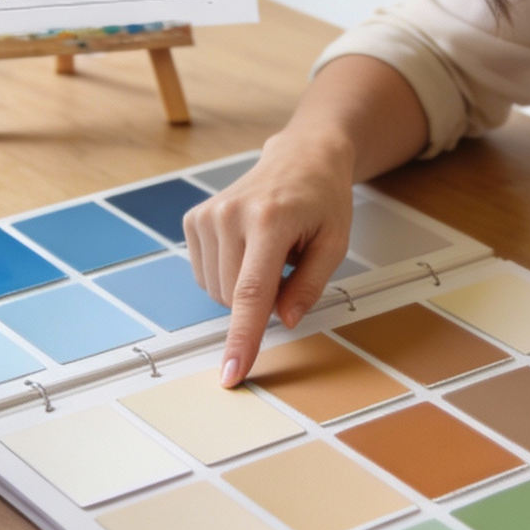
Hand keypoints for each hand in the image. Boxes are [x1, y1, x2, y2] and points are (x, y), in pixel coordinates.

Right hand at [185, 128, 357, 385]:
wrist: (301, 156)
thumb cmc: (323, 199)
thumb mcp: (334, 243)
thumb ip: (309, 286)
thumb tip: (284, 321)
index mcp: (270, 221)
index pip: (251, 294)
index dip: (242, 339)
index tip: (230, 373)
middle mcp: (231, 215)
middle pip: (233, 298)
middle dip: (261, 303)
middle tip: (288, 268)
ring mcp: (207, 215)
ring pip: (216, 291)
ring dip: (244, 289)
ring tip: (270, 252)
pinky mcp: (194, 219)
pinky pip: (205, 275)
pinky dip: (228, 275)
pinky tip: (249, 249)